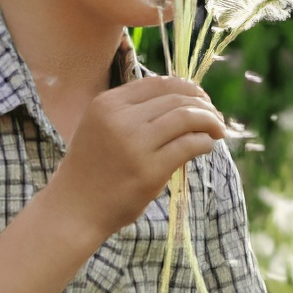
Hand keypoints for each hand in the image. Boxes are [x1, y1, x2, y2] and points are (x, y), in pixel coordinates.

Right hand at [47, 76, 224, 241]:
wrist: (74, 209)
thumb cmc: (92, 170)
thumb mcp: (101, 128)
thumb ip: (132, 111)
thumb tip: (183, 100)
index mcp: (107, 103)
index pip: (159, 83)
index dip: (188, 88)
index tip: (202, 99)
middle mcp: (120, 118)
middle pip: (177, 98)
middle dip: (204, 105)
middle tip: (216, 118)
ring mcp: (135, 144)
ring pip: (187, 117)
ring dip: (210, 121)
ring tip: (218, 130)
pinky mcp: (150, 170)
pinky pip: (189, 145)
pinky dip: (205, 142)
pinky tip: (207, 146)